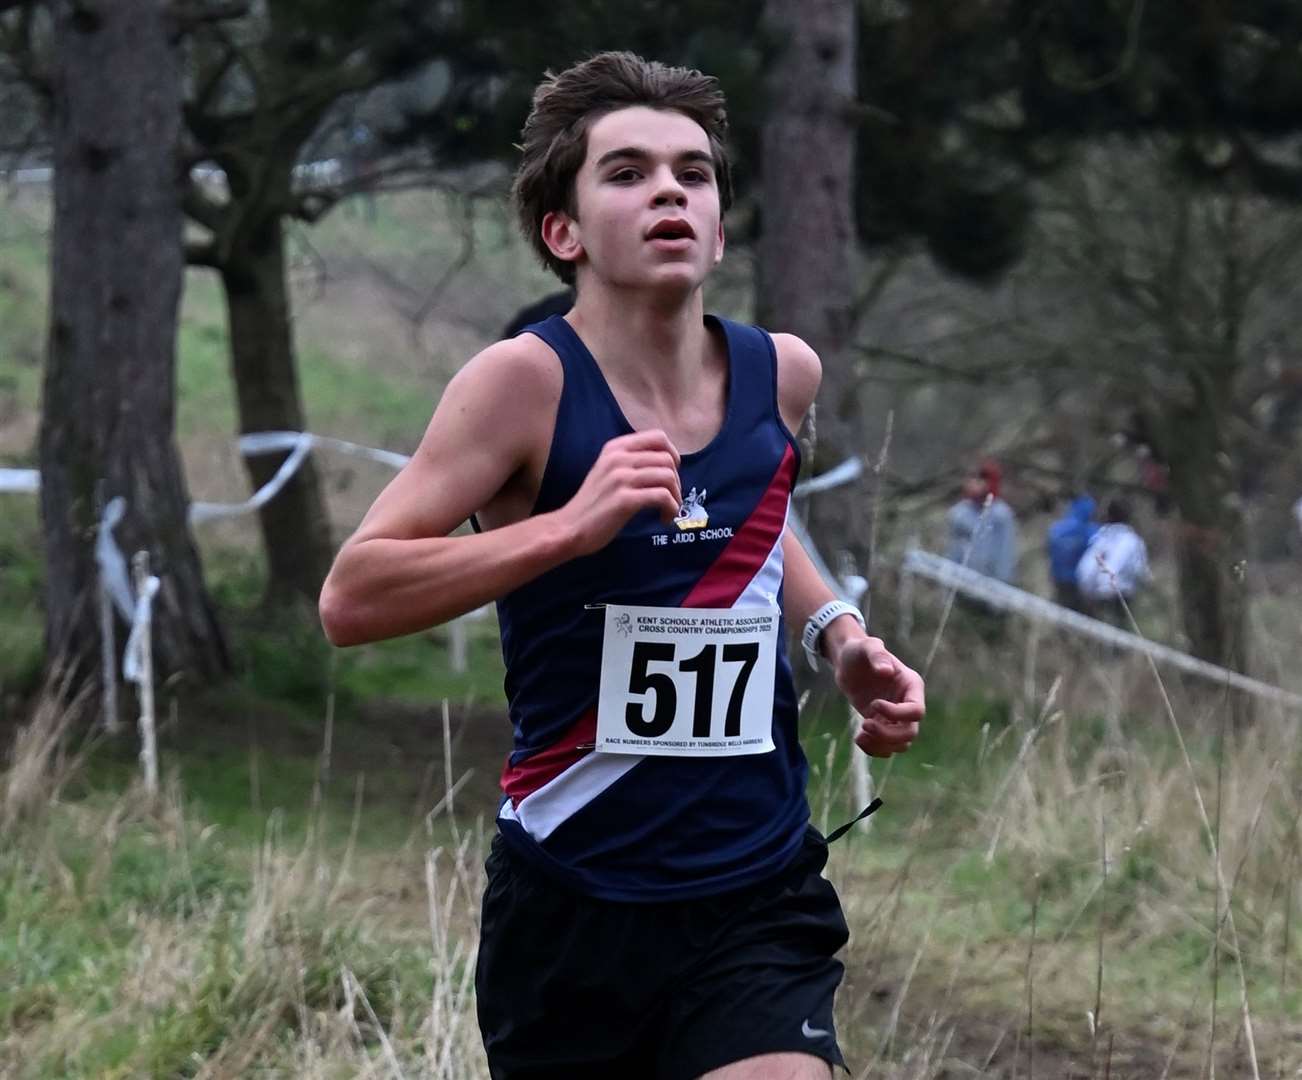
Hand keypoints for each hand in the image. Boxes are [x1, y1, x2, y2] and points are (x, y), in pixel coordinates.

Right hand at [558, 430, 681, 556]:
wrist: (569, 528)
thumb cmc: (592, 504)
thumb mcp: (607, 471)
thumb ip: (630, 461)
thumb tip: (666, 462)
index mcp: (615, 448)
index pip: (658, 436)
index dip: (673, 454)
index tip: (672, 474)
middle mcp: (618, 458)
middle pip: (667, 459)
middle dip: (677, 481)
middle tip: (671, 499)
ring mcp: (620, 478)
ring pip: (668, 477)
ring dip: (676, 497)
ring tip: (669, 511)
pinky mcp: (624, 500)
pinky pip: (662, 497)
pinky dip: (671, 509)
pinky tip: (664, 519)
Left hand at [830, 632, 924, 757]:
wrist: (848, 662)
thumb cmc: (860, 651)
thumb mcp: (867, 646)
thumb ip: (877, 654)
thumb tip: (886, 671)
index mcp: (911, 686)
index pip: (916, 711)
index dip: (897, 714)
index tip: (874, 704)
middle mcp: (908, 703)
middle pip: (910, 732)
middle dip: (888, 734)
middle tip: (865, 725)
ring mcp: (896, 717)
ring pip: (901, 744)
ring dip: (881, 745)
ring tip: (860, 736)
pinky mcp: (883, 725)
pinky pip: (887, 747)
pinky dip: (875, 749)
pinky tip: (859, 739)